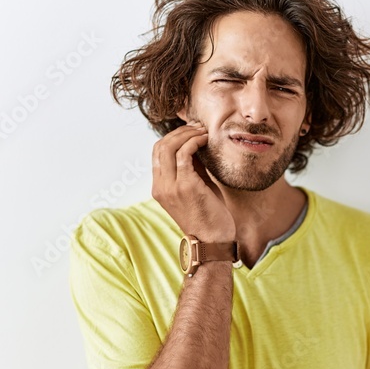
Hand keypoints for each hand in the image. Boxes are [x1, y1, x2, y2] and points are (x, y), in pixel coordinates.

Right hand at [151, 123, 235, 241]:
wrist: (213, 241)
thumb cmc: (208, 216)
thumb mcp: (195, 188)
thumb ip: (191, 168)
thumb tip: (196, 144)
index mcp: (159, 188)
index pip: (157, 153)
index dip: (172, 137)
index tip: (190, 132)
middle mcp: (160, 186)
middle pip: (160, 146)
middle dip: (179, 132)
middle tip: (197, 127)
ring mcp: (170, 187)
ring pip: (169, 147)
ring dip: (187, 134)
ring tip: (202, 131)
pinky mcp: (185, 186)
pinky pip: (184, 154)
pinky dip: (194, 142)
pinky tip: (205, 140)